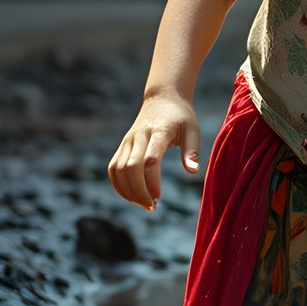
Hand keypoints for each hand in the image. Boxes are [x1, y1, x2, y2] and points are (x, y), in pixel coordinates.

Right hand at [108, 89, 200, 210]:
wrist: (162, 98)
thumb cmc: (181, 116)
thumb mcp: (193, 130)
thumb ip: (193, 151)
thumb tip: (192, 171)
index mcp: (159, 132)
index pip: (150, 160)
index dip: (151, 181)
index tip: (158, 197)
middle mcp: (139, 136)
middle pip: (130, 168)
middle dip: (138, 191)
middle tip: (152, 206)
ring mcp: (128, 141)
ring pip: (117, 170)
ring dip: (127, 191)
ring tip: (144, 203)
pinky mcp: (122, 146)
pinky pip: (113, 168)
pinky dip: (118, 185)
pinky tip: (132, 196)